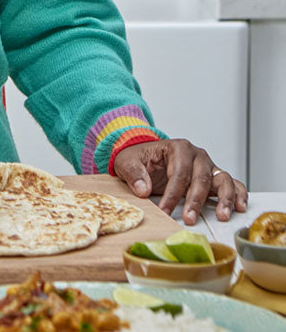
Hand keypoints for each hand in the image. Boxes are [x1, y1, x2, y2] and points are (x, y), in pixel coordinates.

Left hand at [113, 139, 246, 224]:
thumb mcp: (127, 162)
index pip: (179, 172)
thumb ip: (134, 173)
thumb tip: (143, 189)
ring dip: (224, 199)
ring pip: (222, 180)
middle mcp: (197, 155)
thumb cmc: (138, 159)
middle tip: (189, 219)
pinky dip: (239, 194)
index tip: (165, 210)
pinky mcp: (214, 177)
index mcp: (177, 148)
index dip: (173, 193)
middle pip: (201, 178)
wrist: (145, 158)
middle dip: (195, 200)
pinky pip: (233, 184)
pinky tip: (239, 208)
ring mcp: (208, 166)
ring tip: (222, 216)